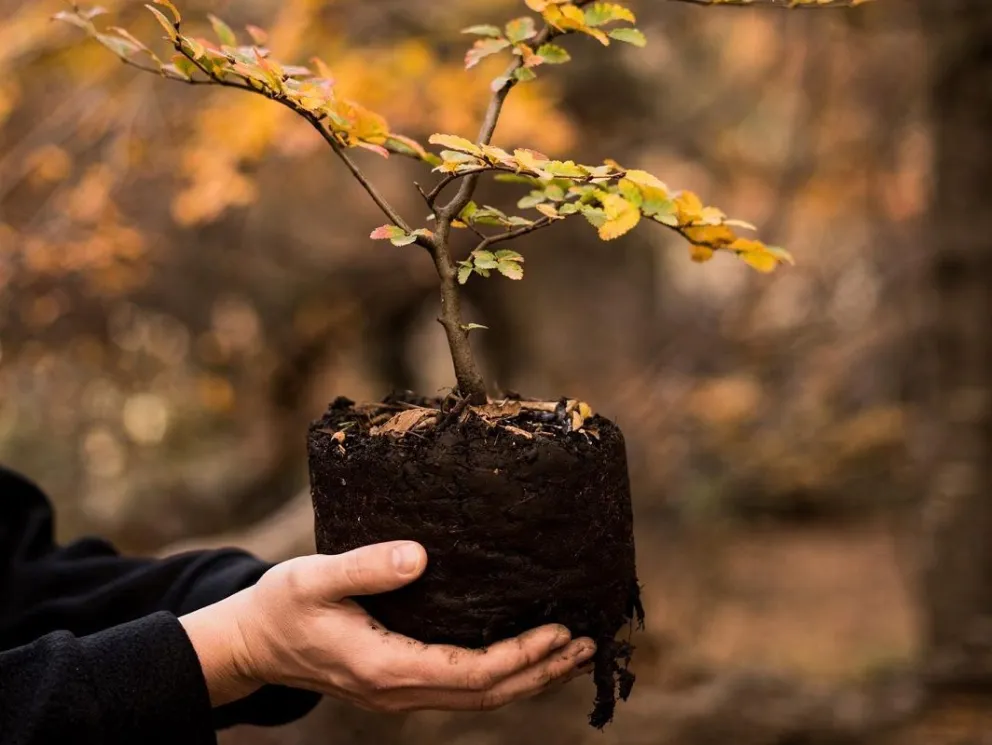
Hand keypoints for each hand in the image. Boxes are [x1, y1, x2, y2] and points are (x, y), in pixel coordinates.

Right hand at [179, 541, 595, 711]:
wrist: (253, 643)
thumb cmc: (281, 606)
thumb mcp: (315, 578)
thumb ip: (366, 568)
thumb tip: (420, 555)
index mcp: (386, 668)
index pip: (471, 672)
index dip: (521, 655)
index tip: (561, 630)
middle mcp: (399, 690)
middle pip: (487, 693)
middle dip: (541, 671)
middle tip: (588, 642)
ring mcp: (399, 692)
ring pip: (478, 696)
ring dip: (528, 677)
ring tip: (570, 652)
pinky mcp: (398, 682)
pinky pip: (462, 688)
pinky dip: (501, 675)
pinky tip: (520, 655)